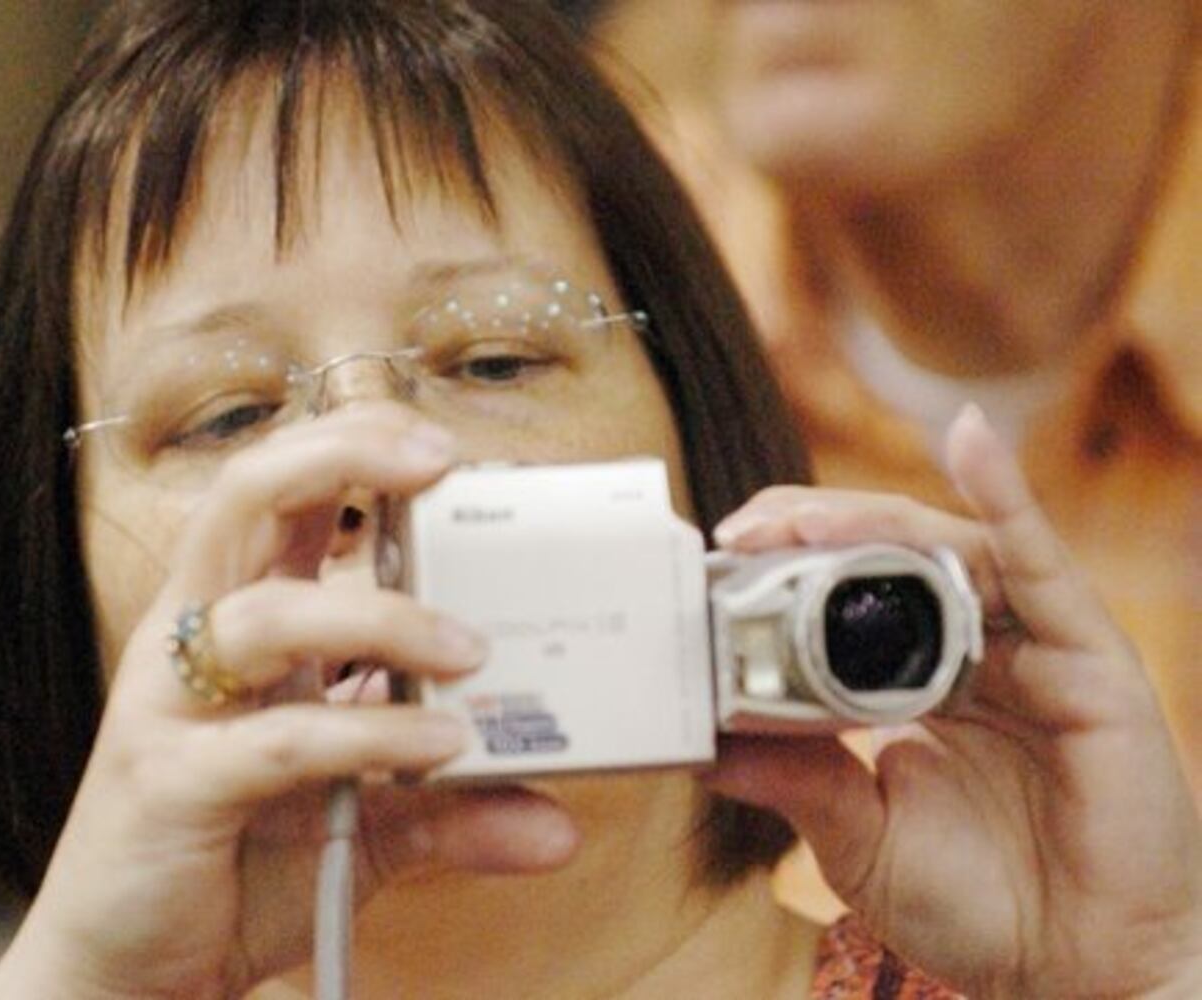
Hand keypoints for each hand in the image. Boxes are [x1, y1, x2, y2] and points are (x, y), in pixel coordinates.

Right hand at [0, 403, 578, 999]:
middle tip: (438, 463)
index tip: (444, 445)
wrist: (132, 969)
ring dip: (382, 619)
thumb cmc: (237, 869)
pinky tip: (436, 750)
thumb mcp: (367, 830)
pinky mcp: (165, 780)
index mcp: (240, 622)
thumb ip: (456, 812)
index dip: (352, 445)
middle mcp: (195, 640)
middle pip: (246, 497)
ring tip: (471, 652)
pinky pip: (275, 738)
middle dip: (340, 456)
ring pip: (265, 612)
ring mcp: (170, 705)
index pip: (284, 494)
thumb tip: (561, 823)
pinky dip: (364, 736)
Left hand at [707, 405, 1201, 998]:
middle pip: (891, 556)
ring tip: (799, 519)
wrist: (1080, 975)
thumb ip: (795, 782)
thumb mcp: (857, 838)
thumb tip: (704, 745)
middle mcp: (977, 652)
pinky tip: (974, 440)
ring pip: (950, 550)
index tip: (719, 558)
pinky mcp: (1092, 661)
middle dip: (813, 531)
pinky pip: (1045, 565)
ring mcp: (1034, 649)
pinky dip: (1008, 498)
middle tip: (743, 530)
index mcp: (919, 683)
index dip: (788, 566)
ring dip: (872, 521)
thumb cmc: (979, 908)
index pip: (849, 593)